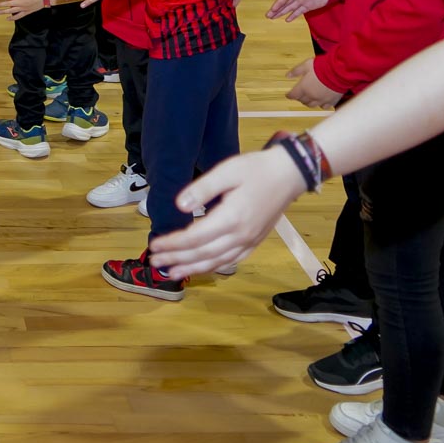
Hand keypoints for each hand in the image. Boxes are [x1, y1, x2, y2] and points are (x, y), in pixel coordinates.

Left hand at [149, 147, 303, 278]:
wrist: (289, 174)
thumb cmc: (256, 169)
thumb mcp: (226, 171)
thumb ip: (202, 189)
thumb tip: (180, 206)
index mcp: (231, 218)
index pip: (195, 237)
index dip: (173, 244)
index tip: (155, 246)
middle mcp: (240, 235)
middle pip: (202, 253)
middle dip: (176, 259)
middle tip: (154, 261)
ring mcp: (249, 241)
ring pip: (216, 261)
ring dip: (192, 268)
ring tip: (172, 273)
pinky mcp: (254, 241)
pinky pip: (231, 261)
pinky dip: (213, 267)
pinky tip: (201, 268)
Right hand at [267, 0, 333, 20]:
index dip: (279, 3)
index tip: (272, 9)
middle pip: (285, 3)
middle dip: (276, 9)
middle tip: (268, 15)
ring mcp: (303, 0)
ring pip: (290, 8)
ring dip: (281, 12)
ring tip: (272, 18)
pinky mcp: (309, 5)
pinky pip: (299, 11)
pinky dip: (293, 15)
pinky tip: (287, 20)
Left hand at [286, 58, 341, 108]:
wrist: (339, 71)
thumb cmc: (323, 66)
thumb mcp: (306, 65)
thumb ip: (296, 71)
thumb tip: (288, 75)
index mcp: (303, 88)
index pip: (293, 95)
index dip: (289, 95)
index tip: (288, 95)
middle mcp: (311, 96)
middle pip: (302, 101)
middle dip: (299, 98)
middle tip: (299, 94)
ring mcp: (322, 100)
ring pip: (312, 105)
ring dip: (308, 102)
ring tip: (309, 98)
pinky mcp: (331, 101)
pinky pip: (324, 106)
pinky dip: (321, 105)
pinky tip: (321, 101)